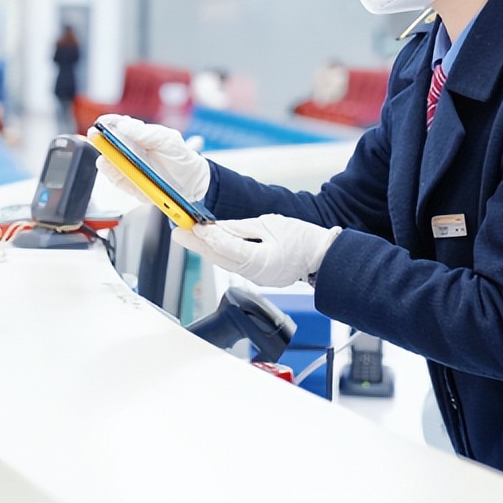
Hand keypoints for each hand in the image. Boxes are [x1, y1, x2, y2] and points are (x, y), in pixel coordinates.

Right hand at [87, 114, 209, 203]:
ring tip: (104, 155)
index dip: (108, 123)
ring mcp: (128, 169)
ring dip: (105, 158)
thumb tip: (124, 126)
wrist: (193, 183)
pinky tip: (109, 168)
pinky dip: (111, 175)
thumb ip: (148, 133)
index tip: (102, 122)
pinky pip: (117, 180)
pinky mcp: (130, 186)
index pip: (119, 127)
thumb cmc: (180, 157)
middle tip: (95, 136)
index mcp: (138, 136)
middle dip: (100, 140)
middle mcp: (129, 152)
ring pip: (110, 163)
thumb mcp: (168, 140)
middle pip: (109, 144)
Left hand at [173, 214, 340, 287]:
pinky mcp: (257, 277)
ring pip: (224, 263)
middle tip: (178, 232)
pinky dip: (220, 253)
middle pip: (219, 258)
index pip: (227, 247)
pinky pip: (233, 265)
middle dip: (197, 244)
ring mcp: (256, 278)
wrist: (323, 257)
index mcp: (261, 260)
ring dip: (205, 249)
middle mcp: (256, 274)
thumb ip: (240, 228)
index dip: (207, 236)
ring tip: (188, 235)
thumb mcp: (270, 224)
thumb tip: (216, 226)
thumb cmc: (303, 239)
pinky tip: (210, 243)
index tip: (193, 225)